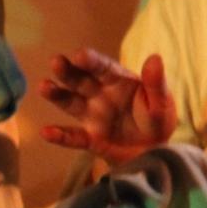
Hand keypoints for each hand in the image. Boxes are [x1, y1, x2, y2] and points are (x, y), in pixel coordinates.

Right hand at [39, 50, 175, 162]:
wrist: (155, 152)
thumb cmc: (158, 121)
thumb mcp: (162, 103)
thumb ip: (156, 84)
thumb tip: (155, 58)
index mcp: (118, 81)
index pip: (102, 68)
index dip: (91, 61)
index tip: (79, 55)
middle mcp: (100, 94)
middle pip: (81, 80)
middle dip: (68, 71)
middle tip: (56, 62)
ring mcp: (92, 116)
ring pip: (71, 103)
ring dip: (57, 95)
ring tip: (44, 87)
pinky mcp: (90, 139)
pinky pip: (73, 137)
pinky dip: (60, 136)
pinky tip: (46, 132)